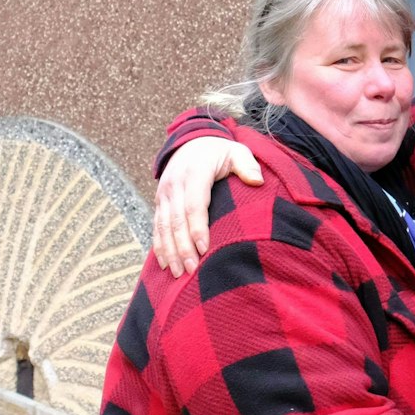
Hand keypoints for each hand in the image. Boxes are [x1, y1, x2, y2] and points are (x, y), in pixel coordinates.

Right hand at [152, 137, 260, 275]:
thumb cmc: (220, 152)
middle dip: (183, 247)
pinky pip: (157, 225)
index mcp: (195, 173)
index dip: (198, 228)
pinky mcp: (159, 201)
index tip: (205, 249)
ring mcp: (164, 193)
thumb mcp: (237, 152)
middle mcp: (175, 184)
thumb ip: (247, 165)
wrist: (192, 141)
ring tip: (178, 273)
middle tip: (191, 270)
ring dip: (170, 251)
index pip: (195, 204)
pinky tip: (166, 263)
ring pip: (164, 226)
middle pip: (177, 220)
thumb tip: (257, 181)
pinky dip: (159, 245)